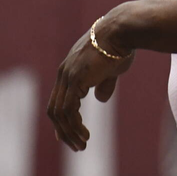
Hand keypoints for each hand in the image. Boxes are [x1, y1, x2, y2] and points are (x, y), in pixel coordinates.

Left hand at [47, 22, 134, 151]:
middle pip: (55, 109)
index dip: (62, 119)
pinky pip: (69, 110)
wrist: (122, 30)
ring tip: (82, 145)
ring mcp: (67, 76)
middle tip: (75, 145)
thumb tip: (99, 99)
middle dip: (63, 130)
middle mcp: (64, 72)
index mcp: (69, 68)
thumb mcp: (111, 69)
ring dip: (69, 133)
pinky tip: (85, 135)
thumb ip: (103, 83)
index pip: (58, 99)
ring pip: (60, 113)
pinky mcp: (75, 80)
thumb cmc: (121, 46)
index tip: (68, 134)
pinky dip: (74, 126)